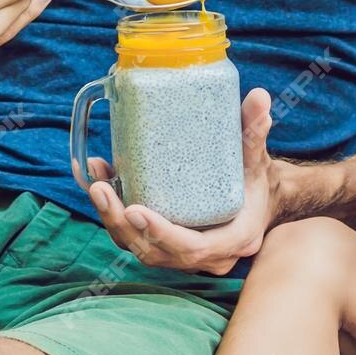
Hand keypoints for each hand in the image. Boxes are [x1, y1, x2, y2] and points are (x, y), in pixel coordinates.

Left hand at [87, 87, 274, 275]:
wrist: (257, 202)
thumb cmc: (255, 180)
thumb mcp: (256, 159)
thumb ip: (255, 132)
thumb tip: (259, 96)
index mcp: (233, 240)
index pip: (193, 248)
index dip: (161, 234)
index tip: (134, 209)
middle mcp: (208, 257)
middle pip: (156, 253)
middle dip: (123, 225)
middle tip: (101, 190)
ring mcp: (185, 257)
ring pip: (141, 249)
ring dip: (113, 221)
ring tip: (96, 185)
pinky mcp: (168, 249)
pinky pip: (136, 240)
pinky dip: (116, 217)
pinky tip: (101, 184)